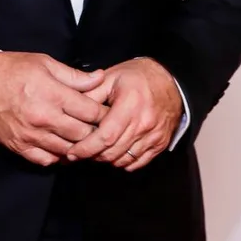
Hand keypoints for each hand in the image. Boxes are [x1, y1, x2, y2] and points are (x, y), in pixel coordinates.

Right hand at [0, 52, 107, 166]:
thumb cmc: (10, 69)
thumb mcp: (45, 63)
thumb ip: (74, 75)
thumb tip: (99, 77)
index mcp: (52, 94)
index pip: (90, 111)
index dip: (103, 112)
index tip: (109, 111)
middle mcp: (44, 118)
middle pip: (82, 134)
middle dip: (96, 131)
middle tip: (104, 128)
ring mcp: (31, 135)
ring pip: (67, 150)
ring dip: (80, 146)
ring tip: (87, 139)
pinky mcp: (18, 147)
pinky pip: (45, 159)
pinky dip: (58, 156)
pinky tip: (64, 147)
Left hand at [66, 57, 182, 170]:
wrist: (171, 79)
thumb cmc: (138, 77)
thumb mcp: (112, 77)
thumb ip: (90, 94)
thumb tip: (69, 110)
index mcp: (130, 104)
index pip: (105, 137)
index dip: (85, 148)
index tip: (72, 152)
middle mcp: (144, 123)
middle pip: (112, 152)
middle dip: (92, 156)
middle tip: (81, 151)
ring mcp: (154, 135)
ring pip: (123, 160)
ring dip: (107, 159)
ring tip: (97, 150)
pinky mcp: (160, 143)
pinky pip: (137, 163)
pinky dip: (123, 161)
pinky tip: (115, 151)